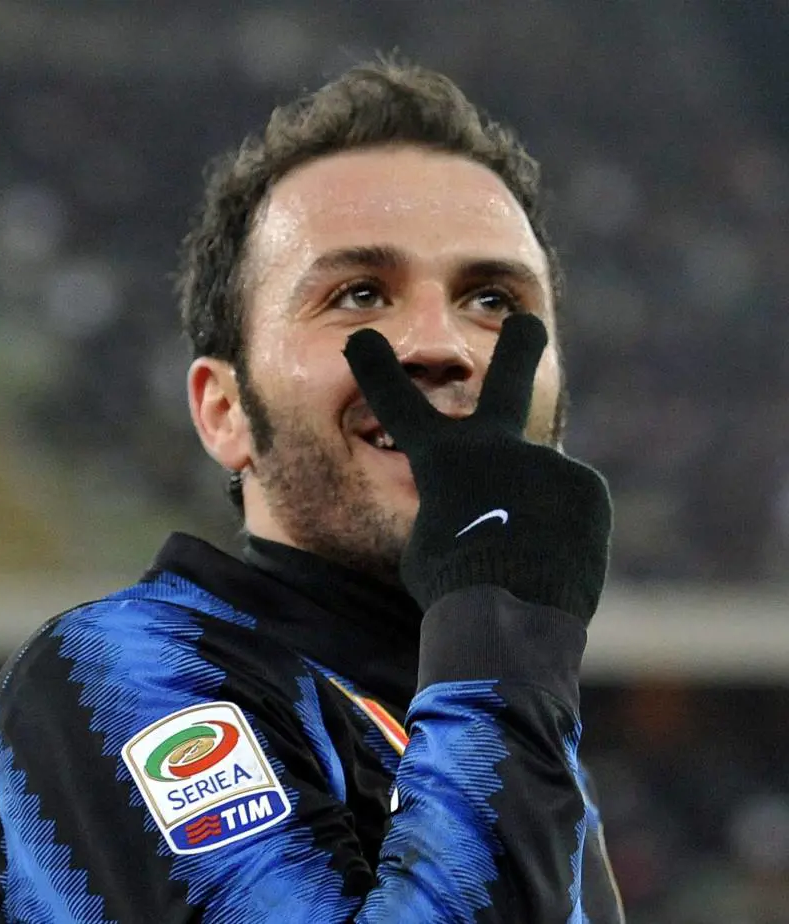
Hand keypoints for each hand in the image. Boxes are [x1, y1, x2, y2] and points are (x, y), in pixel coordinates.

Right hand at [343, 313, 611, 623]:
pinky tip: (555, 559)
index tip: (364, 340)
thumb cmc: (453, 589)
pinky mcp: (586, 484)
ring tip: (528, 560)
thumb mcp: (433, 543)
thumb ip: (460, 504)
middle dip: (516, 346)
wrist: (507, 616)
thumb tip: (495, 501)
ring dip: (536, 517)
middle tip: (527, 321)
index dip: (377, 369)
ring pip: (540, 485)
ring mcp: (544, 460)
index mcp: (441, 460)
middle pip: (505, 381)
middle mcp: (494, 445)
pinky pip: (572, 507)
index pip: (400, 404)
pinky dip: (564, 532)